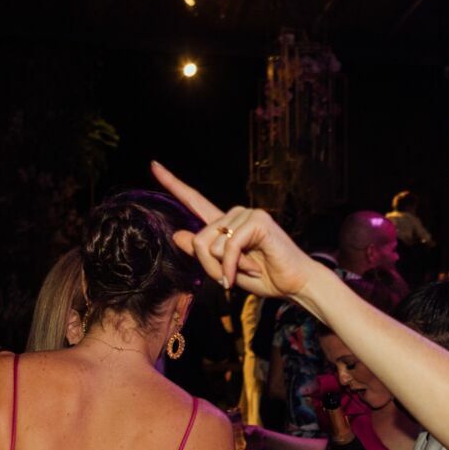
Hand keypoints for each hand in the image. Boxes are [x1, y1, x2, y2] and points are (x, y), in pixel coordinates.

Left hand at [151, 160, 325, 299]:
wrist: (295, 284)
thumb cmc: (264, 277)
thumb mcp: (225, 269)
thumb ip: (203, 254)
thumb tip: (177, 234)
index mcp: (225, 223)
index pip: (194, 200)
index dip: (173, 184)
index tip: (154, 165)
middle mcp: (234, 214)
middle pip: (197, 240)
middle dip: (210, 267)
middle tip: (231, 278)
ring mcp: (247, 214)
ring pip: (210, 245)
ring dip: (223, 268)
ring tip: (246, 271)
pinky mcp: (257, 221)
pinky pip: (228, 247)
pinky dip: (233, 267)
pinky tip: (248, 272)